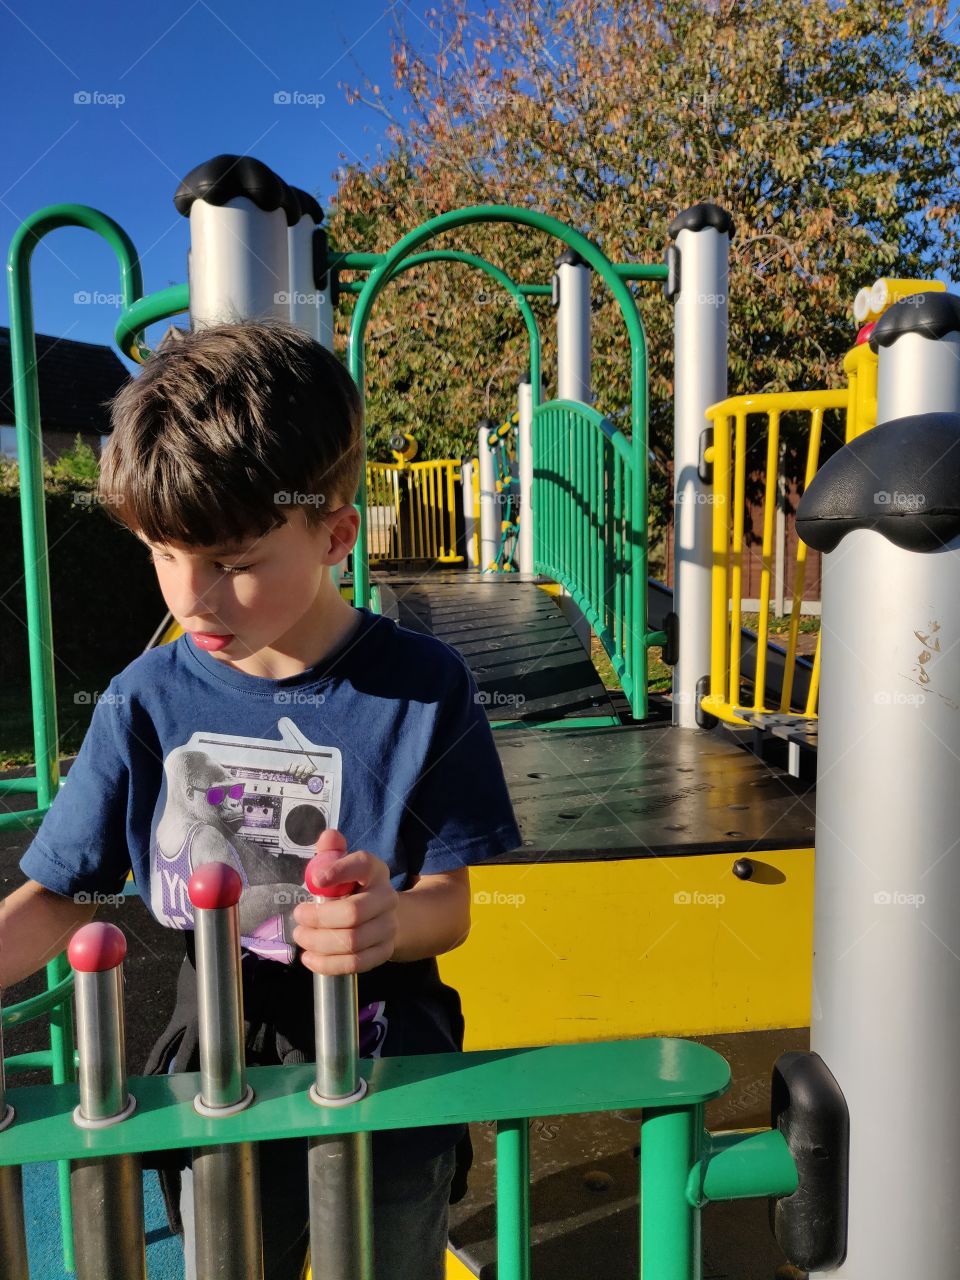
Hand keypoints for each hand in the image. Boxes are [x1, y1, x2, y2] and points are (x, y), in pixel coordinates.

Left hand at [291, 850, 398, 975]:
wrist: (382, 916)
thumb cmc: (352, 889)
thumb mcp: (341, 866)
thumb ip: (331, 851)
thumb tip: (328, 836)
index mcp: (375, 870)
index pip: (362, 865)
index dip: (339, 871)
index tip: (316, 880)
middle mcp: (387, 897)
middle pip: (353, 913)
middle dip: (319, 918)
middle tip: (298, 916)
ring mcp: (388, 927)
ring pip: (352, 942)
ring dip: (319, 942)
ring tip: (301, 936)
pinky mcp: (383, 952)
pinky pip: (356, 963)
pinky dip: (328, 964)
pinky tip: (310, 958)